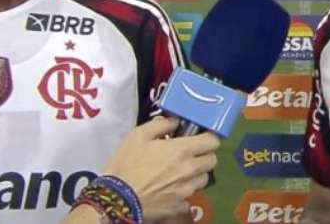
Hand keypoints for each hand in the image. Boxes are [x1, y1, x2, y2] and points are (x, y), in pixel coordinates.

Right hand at [103, 116, 218, 222]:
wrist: (117, 198)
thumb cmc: (127, 163)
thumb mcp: (138, 135)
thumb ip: (161, 125)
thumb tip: (175, 122)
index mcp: (182, 150)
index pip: (212, 142)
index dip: (208, 137)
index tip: (201, 137)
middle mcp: (190, 170)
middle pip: (212, 160)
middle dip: (204, 154)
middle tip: (191, 153)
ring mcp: (187, 190)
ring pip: (203, 179)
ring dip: (197, 173)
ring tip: (181, 172)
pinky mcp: (180, 206)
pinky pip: (190, 197)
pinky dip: (185, 192)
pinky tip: (172, 189)